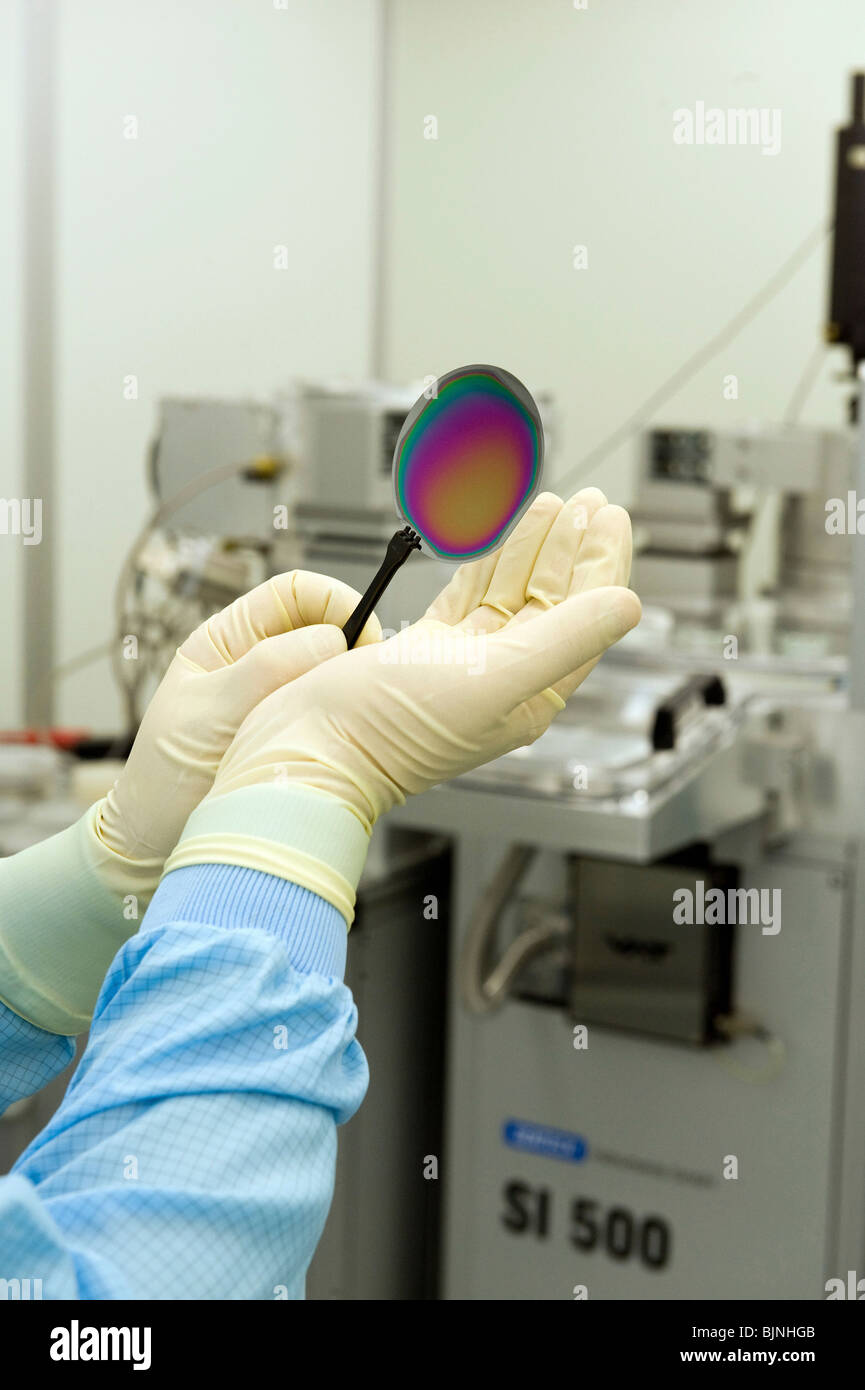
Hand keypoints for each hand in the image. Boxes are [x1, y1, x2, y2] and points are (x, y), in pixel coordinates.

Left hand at [97, 570, 380, 861]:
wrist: (158, 841)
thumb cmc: (166, 775)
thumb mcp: (210, 713)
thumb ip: (265, 670)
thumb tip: (330, 639)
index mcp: (228, 639)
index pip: (294, 593)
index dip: (333, 603)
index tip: (361, 634)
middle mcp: (258, 662)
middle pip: (324, 627)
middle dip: (350, 645)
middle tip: (362, 678)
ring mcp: (281, 699)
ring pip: (334, 671)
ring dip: (347, 686)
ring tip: (348, 713)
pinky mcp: (299, 733)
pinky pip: (335, 712)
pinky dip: (347, 718)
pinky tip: (343, 737)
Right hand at [202, 490, 639, 830]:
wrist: (308, 748)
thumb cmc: (390, 732)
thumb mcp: (493, 678)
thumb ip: (566, 638)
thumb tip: (627, 605)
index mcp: (532, 694)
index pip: (585, 618)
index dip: (601, 564)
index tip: (610, 517)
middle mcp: (501, 679)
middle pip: (551, 600)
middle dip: (569, 547)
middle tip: (585, 502)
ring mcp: (460, 664)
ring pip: (508, 594)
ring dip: (529, 548)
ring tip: (547, 505)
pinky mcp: (421, 653)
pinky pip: (465, 597)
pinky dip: (482, 564)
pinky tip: (494, 540)